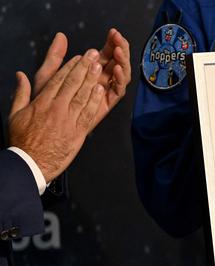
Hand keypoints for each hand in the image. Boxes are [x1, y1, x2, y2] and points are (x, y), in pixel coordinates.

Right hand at [9, 50, 104, 181]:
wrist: (30, 163)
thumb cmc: (23, 140)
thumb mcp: (15, 114)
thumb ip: (21, 93)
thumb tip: (20, 75)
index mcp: (41, 103)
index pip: (57, 80)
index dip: (69, 67)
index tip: (78, 58)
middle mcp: (56, 109)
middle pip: (72, 84)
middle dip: (84, 68)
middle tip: (93, 55)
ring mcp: (67, 120)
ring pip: (81, 96)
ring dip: (91, 80)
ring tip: (99, 67)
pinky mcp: (77, 132)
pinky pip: (87, 114)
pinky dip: (94, 101)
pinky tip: (100, 90)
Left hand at [31, 29, 130, 124]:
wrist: (48, 128)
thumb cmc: (45, 103)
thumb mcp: (48, 75)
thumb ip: (55, 57)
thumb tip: (60, 36)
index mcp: (89, 71)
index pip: (106, 53)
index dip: (111, 42)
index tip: (112, 32)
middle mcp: (100, 80)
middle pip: (117, 62)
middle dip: (120, 49)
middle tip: (118, 39)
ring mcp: (105, 92)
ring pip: (121, 75)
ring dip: (122, 61)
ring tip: (118, 51)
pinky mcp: (106, 104)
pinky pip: (118, 91)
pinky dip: (120, 79)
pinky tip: (117, 69)